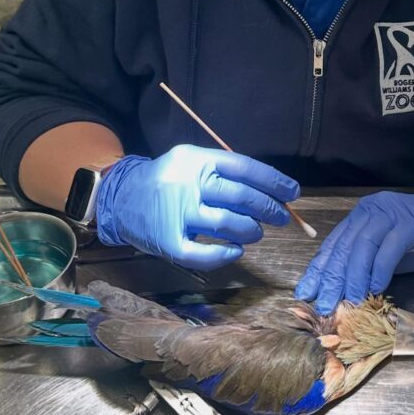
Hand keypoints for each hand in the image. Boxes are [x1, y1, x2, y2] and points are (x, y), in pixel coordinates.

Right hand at [95, 144, 299, 270]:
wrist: (121, 198)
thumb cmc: (168, 179)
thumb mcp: (192, 161)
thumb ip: (226, 172)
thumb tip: (272, 191)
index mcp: (196, 160)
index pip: (244, 167)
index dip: (273, 181)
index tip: (292, 192)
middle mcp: (186, 184)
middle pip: (239, 196)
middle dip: (269, 208)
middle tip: (282, 216)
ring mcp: (176, 214)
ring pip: (226, 224)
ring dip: (251, 230)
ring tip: (257, 231)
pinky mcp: (168, 242)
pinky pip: (203, 254)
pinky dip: (225, 254)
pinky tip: (236, 250)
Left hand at [295, 171, 413, 313]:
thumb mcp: (390, 254)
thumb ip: (367, 266)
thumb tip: (342, 293)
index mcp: (363, 215)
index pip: (334, 244)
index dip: (319, 269)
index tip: (306, 293)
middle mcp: (373, 209)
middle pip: (345, 245)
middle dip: (331, 278)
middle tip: (324, 305)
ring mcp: (392, 213)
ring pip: (363, 245)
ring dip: (353, 276)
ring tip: (348, 302)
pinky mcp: (412, 222)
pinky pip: (390, 247)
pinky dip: (380, 269)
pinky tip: (376, 288)